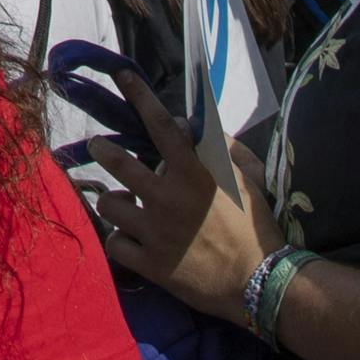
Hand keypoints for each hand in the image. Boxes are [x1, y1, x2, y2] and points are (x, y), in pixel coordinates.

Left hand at [87, 68, 270, 321]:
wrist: (261, 284)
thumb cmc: (257, 229)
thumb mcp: (249, 181)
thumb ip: (225, 150)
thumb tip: (198, 127)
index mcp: (194, 175)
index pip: (162, 126)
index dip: (141, 96)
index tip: (123, 75)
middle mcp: (168, 198)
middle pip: (118, 162)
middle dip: (102, 149)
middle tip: (98, 146)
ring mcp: (156, 232)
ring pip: (109, 204)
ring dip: (114, 201)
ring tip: (122, 203)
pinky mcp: (150, 264)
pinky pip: (114, 244)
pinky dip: (119, 240)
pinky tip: (129, 239)